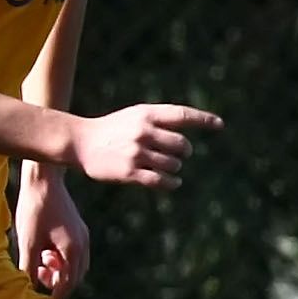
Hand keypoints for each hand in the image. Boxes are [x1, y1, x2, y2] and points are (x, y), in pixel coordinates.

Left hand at [16, 168, 90, 297]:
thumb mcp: (27, 241)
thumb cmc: (33, 209)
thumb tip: (27, 288)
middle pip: (75, 276)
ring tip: (40, 259)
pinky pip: (74, 252)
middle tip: (37, 274)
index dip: (55, 294)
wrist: (43, 179)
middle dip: (57, 280)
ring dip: (59, 269)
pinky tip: (44, 249)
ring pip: (75, 264)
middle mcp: (83, 244)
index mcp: (73, 249)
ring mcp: (83, 236)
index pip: (68, 283)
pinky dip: (61, 258)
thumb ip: (29, 266)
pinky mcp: (78, 229)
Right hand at [67, 101, 220, 188]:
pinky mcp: (129, 172)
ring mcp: (136, 153)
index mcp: (145, 115)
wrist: (78, 142)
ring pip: (174, 165)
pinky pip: (162, 181)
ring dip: (174, 168)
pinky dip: (172, 183)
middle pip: (183, 146)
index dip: (203, 120)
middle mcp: (142, 132)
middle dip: (184, 152)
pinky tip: (174, 182)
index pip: (182, 115)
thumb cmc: (111, 129)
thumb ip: (160, 121)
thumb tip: (193, 131)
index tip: (219, 125)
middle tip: (178, 155)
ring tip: (165, 166)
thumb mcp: (134, 116)